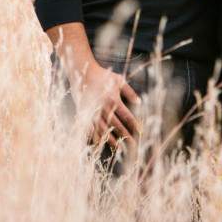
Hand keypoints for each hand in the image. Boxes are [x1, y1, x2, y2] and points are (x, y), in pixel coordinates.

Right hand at [48, 23, 140, 148]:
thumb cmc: (102, 75)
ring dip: (112, 141)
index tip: (139, 132)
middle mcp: (104, 108)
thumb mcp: (119, 80)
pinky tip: (102, 144)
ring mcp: (93, 112)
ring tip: (120, 149)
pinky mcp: (84, 114)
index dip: (134, 125)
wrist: (82, 72)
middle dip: (125, 136)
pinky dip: (97, 137)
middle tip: (133, 145)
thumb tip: (139, 102)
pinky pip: (91, 129)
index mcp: (113, 100)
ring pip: (104, 131)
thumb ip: (130, 92)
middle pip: (116, 126)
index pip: (126, 116)